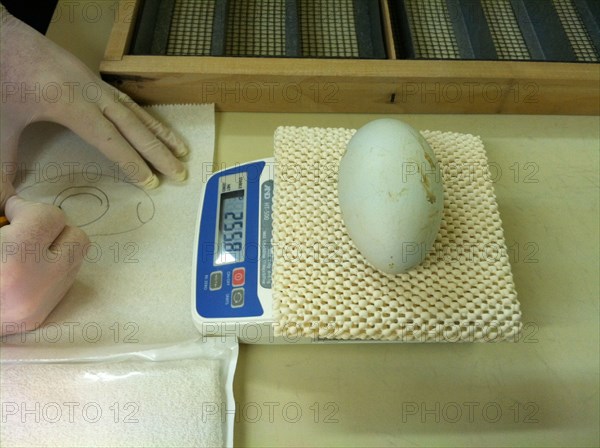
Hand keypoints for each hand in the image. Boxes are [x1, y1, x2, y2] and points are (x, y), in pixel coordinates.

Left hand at [0, 7, 187, 188]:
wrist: (1, 34)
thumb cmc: (1, 77)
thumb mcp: (1, 123)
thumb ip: (3, 165)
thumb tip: (4, 205)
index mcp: (70, 104)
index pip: (110, 140)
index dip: (132, 162)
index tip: (152, 182)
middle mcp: (91, 93)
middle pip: (134, 126)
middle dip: (159, 152)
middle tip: (181, 173)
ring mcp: (95, 83)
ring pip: (136, 111)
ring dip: (161, 133)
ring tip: (183, 152)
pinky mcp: (93, 78)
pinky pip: (128, 101)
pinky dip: (147, 117)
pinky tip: (155, 129)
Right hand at [0, 196, 88, 335]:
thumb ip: (1, 210)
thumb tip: (15, 191)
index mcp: (15, 259)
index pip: (50, 216)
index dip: (27, 208)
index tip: (9, 213)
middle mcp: (35, 285)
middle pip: (76, 237)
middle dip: (51, 227)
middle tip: (21, 229)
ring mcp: (40, 305)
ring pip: (75, 259)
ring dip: (54, 247)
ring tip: (23, 249)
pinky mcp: (38, 317)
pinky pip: (62, 282)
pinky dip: (48, 269)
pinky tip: (24, 269)